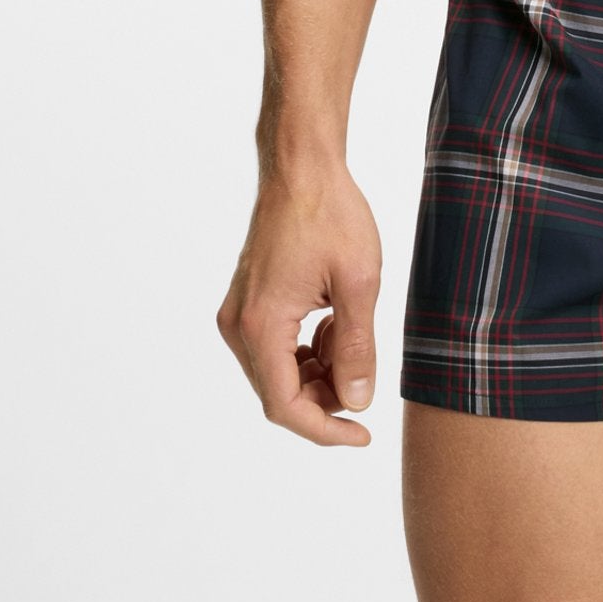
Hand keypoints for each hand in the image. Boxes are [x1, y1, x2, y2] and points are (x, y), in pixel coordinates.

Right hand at [216, 164, 382, 445]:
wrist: (301, 166)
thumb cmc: (330, 214)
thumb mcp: (359, 283)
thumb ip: (357, 348)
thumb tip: (356, 403)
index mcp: (260, 325)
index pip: (285, 406)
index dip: (325, 430)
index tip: (362, 435)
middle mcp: (237, 326)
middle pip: (279, 392)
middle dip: (325, 396)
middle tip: (365, 375)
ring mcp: (238, 313)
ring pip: (278, 371)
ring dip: (318, 370)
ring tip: (353, 332)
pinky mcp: (247, 302)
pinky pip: (275, 346)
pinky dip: (306, 349)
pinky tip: (335, 321)